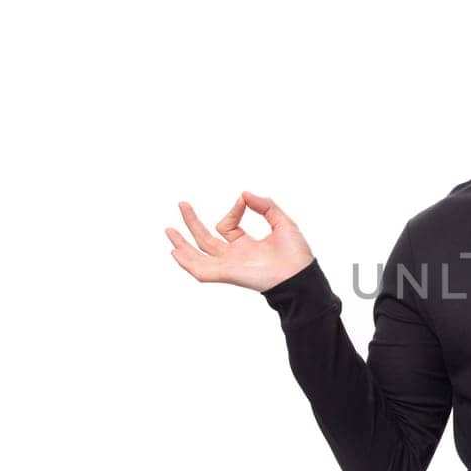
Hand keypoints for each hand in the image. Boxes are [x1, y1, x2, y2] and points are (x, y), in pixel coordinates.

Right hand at [166, 190, 315, 291]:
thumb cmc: (296, 254)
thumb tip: (244, 194)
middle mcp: (235, 256)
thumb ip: (265, 206)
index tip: (244, 200)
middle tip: (182, 203)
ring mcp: (230, 265)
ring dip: (182, 244)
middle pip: (205, 239)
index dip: (233, 210)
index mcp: (246, 245)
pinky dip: (188, 264)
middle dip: (192, 222)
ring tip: (168, 230)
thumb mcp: (282, 222)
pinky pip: (203, 271)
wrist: (301, 275)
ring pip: (199, 255)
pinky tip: (175, 253)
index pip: (227, 225)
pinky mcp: (228, 274)